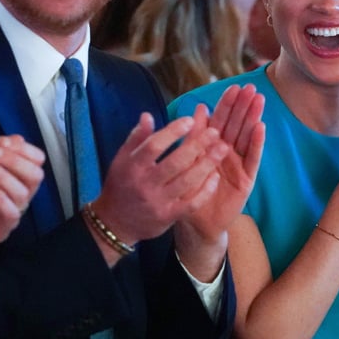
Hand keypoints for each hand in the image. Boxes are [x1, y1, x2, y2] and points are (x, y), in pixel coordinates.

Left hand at [0, 136, 45, 271]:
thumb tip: (17, 138)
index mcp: (16, 180)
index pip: (36, 162)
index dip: (25, 150)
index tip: (5, 143)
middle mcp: (18, 196)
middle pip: (36, 176)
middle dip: (16, 160)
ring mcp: (11, 213)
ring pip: (23, 193)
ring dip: (4, 174)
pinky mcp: (1, 230)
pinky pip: (11, 214)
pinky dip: (1, 197)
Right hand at [91, 109, 227, 246]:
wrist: (116, 223)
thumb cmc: (121, 185)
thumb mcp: (122, 159)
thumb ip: (136, 138)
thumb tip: (148, 115)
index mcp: (133, 166)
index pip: (154, 145)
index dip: (173, 132)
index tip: (190, 120)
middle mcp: (145, 184)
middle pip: (175, 162)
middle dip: (197, 145)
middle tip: (215, 132)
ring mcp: (158, 202)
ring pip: (187, 182)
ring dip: (207, 164)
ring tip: (222, 149)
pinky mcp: (169, 216)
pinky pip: (192, 203)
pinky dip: (205, 190)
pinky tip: (215, 176)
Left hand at [178, 84, 264, 243]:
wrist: (196, 222)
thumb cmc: (189, 192)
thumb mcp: (188, 161)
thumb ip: (194, 136)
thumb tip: (200, 108)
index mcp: (213, 146)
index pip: (222, 121)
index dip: (228, 104)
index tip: (235, 87)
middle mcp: (228, 153)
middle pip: (237, 125)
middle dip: (243, 106)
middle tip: (251, 88)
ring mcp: (239, 165)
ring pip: (247, 137)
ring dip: (253, 118)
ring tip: (259, 101)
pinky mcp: (246, 179)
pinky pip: (252, 158)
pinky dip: (256, 143)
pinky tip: (260, 127)